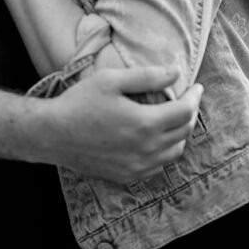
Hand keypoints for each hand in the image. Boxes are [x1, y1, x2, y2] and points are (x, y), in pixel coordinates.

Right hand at [42, 67, 202, 181]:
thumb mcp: (111, 79)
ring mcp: (137, 166)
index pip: (185, 112)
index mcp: (145, 124)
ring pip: (174, 153)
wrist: (52, 135)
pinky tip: (156, 140)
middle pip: (183, 132)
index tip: (196, 87)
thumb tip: (176, 72)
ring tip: (174, 119)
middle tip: (188, 99)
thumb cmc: (79, 103)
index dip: (194, 97)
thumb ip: (147, 76)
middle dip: (190, 113)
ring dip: (180, 134)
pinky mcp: (127, 176)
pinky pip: (158, 167)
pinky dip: (165, 152)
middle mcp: (146, 149)